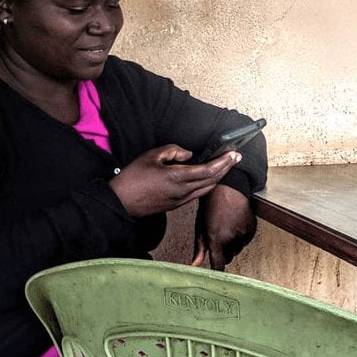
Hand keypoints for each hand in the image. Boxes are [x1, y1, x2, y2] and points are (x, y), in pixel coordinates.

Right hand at [109, 145, 239, 217]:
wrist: (120, 202)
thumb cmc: (132, 178)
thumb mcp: (151, 156)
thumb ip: (173, 151)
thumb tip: (189, 154)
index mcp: (177, 178)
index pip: (209, 170)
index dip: (223, 162)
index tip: (233, 153)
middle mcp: (183, 191)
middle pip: (213, 180)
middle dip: (226, 168)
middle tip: (236, 157)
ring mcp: (181, 200)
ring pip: (207, 189)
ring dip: (219, 176)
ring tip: (226, 165)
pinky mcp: (177, 205)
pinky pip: (199, 194)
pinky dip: (209, 184)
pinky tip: (209, 177)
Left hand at [191, 184, 256, 270]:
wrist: (228, 188)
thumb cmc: (211, 206)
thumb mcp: (200, 227)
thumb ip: (199, 249)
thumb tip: (194, 266)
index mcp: (216, 238)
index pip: (219, 265)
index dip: (217, 271)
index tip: (215, 275)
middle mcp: (231, 238)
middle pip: (228, 257)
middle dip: (223, 252)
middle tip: (217, 238)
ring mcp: (244, 234)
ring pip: (237, 249)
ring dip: (232, 245)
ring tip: (226, 228)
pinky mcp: (252, 229)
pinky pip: (245, 241)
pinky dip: (241, 237)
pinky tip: (234, 224)